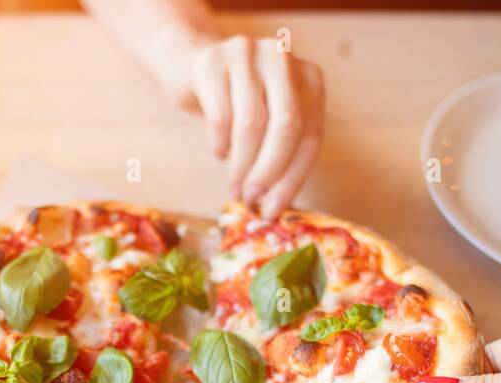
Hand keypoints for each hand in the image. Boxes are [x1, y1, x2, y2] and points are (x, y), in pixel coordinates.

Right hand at [161, 35, 324, 219]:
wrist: (190, 65)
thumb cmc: (236, 103)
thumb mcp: (269, 119)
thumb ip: (281, 153)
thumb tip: (275, 208)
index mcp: (310, 78)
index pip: (310, 136)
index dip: (292, 179)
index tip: (272, 210)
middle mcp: (283, 59)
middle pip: (287, 125)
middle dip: (268, 171)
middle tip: (251, 200)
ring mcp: (248, 54)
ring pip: (252, 123)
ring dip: (241, 165)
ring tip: (234, 187)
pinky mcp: (213, 61)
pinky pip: (220, 116)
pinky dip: (220, 144)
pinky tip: (220, 153)